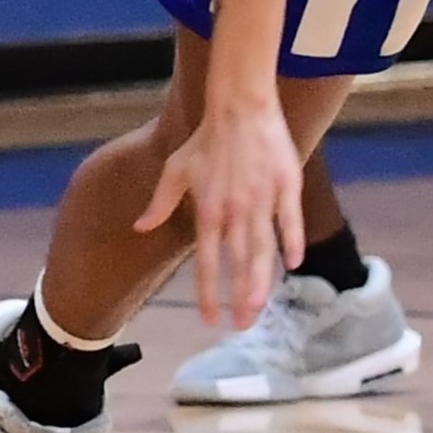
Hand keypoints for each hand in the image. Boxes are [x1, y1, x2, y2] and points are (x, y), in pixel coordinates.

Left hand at [138, 93, 303, 328]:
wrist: (239, 107)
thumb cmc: (206, 140)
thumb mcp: (175, 170)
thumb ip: (159, 203)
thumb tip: (139, 227)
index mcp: (208, 210)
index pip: (206, 261)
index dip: (208, 293)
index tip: (209, 319)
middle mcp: (234, 211)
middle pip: (238, 263)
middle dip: (239, 298)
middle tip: (243, 325)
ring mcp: (262, 199)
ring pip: (263, 248)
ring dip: (261, 281)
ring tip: (260, 306)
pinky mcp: (285, 186)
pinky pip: (289, 221)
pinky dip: (291, 243)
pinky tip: (293, 265)